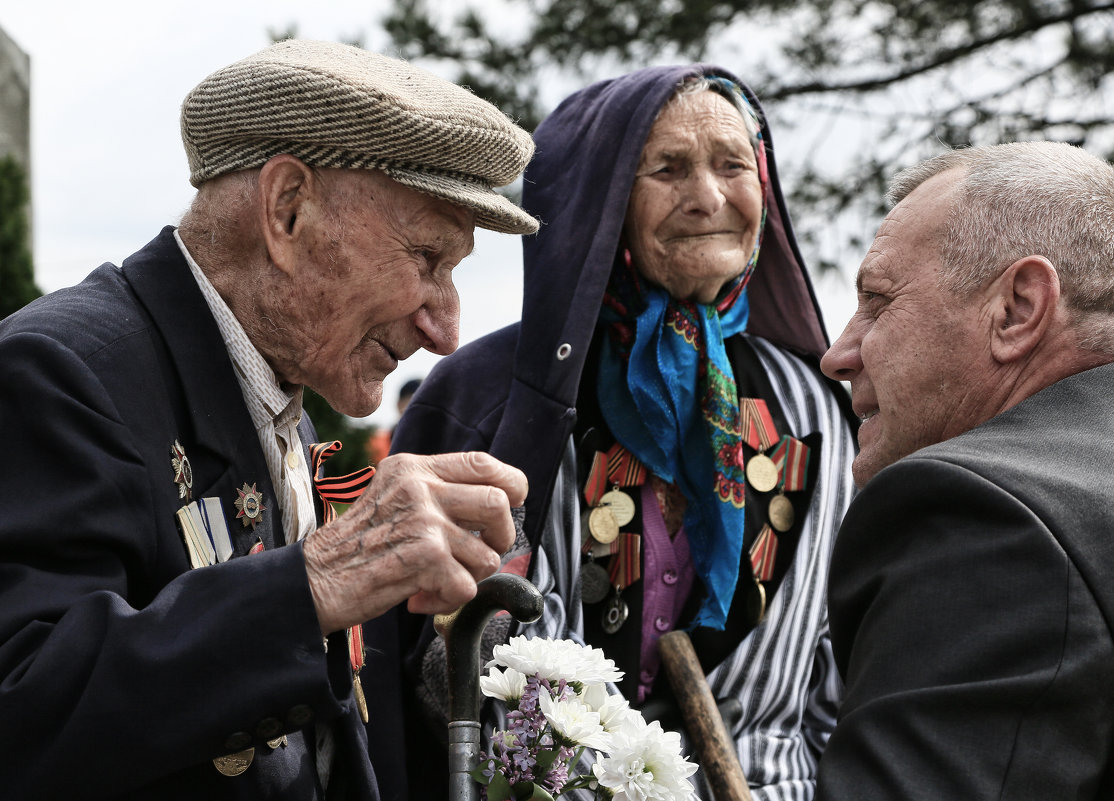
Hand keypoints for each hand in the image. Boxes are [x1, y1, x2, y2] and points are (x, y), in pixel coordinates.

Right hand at [303, 451, 526, 633]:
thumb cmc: (356, 546)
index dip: (510, 482)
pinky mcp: (426, 557)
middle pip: (499, 503)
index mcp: (413, 468)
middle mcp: (419, 488)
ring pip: (488, 554)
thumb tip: (495, 502)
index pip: (482, 462)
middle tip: (479, 555)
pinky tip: (420, 598)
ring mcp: (424, 521)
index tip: (514, 501)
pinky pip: (467, 587)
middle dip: (501, 537)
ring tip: (438, 583)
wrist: (313, 579)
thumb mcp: (391, 496)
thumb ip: (434, 491)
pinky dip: (448, 602)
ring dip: (469, 578)